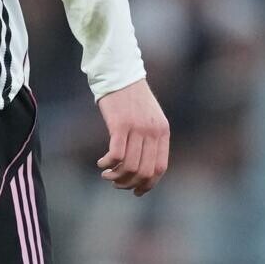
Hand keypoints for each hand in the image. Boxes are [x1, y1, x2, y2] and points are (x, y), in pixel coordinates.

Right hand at [95, 78, 169, 195]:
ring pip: (129, 167)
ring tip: (107, 174)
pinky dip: (107, 164)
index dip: (148, 185)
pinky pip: (116, 155)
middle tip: (115, 182)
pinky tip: (101, 162)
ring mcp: (138, 128)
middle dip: (128, 184)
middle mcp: (153, 131)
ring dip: (115, 176)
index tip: (135, 191)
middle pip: (144, 172)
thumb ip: (150, 140)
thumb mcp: (149, 118)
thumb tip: (142, 169)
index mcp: (163, 131)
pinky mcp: (120, 124)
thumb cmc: (132, 99)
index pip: (160, 168)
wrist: (120, 74)